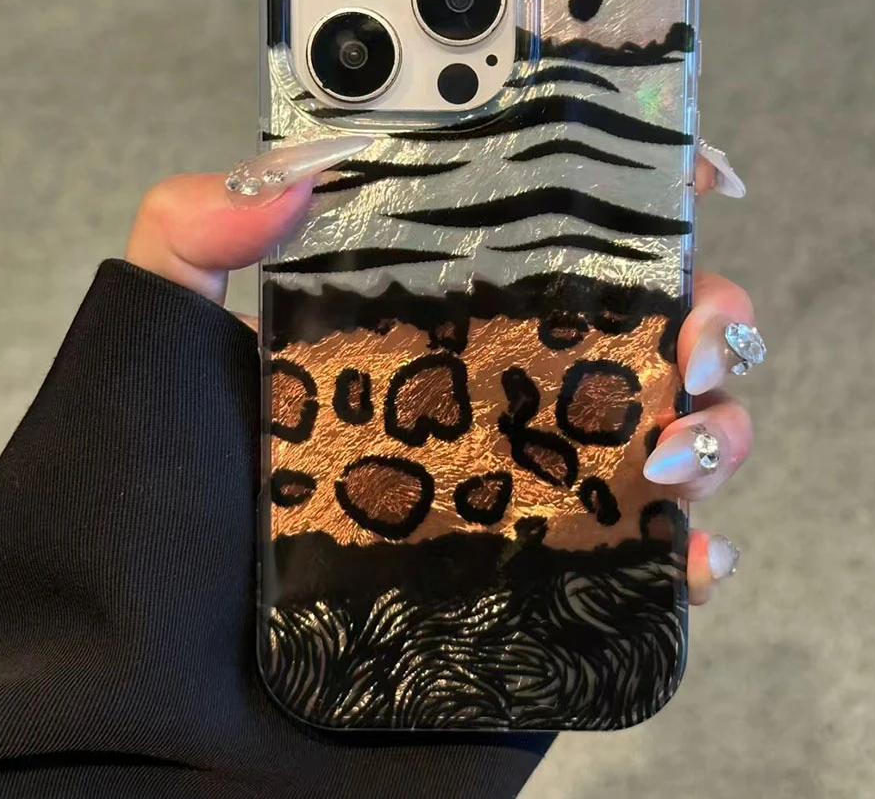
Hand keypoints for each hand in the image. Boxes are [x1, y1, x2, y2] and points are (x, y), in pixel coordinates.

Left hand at [125, 139, 757, 605]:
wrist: (172, 703)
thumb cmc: (156, 521)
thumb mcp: (161, 350)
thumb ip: (194, 235)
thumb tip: (295, 170)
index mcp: (433, 323)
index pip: (551, 237)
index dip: (634, 197)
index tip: (686, 175)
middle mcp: (497, 397)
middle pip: (644, 329)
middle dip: (707, 313)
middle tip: (691, 332)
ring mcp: (533, 490)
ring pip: (677, 431)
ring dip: (717, 426)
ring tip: (674, 450)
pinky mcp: (551, 586)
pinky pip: (659, 559)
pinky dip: (700, 547)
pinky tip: (690, 549)